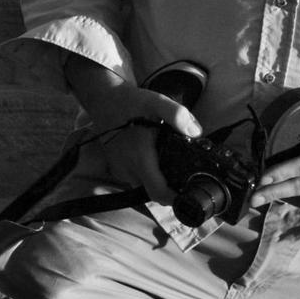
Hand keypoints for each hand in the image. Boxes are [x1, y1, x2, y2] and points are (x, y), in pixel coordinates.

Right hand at [61, 53, 198, 203]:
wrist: (103, 99)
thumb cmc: (130, 102)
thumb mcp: (157, 102)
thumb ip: (177, 115)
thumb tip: (196, 132)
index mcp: (140, 158)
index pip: (159, 193)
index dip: (177, 199)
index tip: (191, 193)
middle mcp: (128, 169)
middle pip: (155, 192)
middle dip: (171, 188)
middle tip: (186, 174)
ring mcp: (120, 170)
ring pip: (145, 186)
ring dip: (158, 180)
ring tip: (169, 162)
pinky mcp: (116, 168)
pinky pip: (136, 178)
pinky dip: (147, 173)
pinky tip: (153, 157)